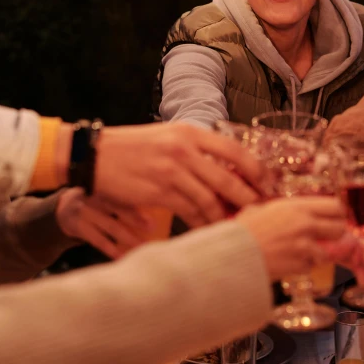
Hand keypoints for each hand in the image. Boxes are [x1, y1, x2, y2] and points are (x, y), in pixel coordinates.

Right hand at [55, 187, 148, 258]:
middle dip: (136, 218)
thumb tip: (152, 201)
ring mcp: (84, 211)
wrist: (62, 209)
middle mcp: (93, 196)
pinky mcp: (78, 226)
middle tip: (152, 227)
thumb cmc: (94, 202)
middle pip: (117, 207)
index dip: (138, 198)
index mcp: (103, 186)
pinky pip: (98, 240)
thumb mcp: (104, 193)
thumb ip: (121, 196)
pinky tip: (122, 256)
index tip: (154, 204)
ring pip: (110, 226)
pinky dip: (111, 248)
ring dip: (128, 237)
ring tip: (142, 246)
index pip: (122, 192)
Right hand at [94, 123, 263, 227]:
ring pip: (211, 200)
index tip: (268, 187)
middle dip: (248, 200)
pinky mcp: (159, 192)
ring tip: (238, 228)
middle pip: (229, 180)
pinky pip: (189, 212)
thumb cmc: (133, 148)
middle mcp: (185, 150)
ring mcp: (172, 172)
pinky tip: (210, 230)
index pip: (236, 152)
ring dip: (225, 216)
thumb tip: (227, 171)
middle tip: (261, 213)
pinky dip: (202, 223)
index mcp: (191, 133)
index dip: (257, 172)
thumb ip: (196, 150)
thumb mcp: (169, 137)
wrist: (95, 155)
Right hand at [236, 197, 345, 280]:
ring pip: (327, 252)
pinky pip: (310, 267)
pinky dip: (302, 266)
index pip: (335, 205)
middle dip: (333, 235)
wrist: (232, 255)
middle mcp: (305, 224)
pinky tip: (286, 262)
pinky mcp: (300, 265)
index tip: (331, 219)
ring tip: (297, 253)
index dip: (336, 214)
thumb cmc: (242, 231)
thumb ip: (279, 210)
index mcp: (296, 207)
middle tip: (323, 238)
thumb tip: (287, 212)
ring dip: (316, 254)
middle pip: (340, 228)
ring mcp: (305, 246)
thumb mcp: (259, 209)